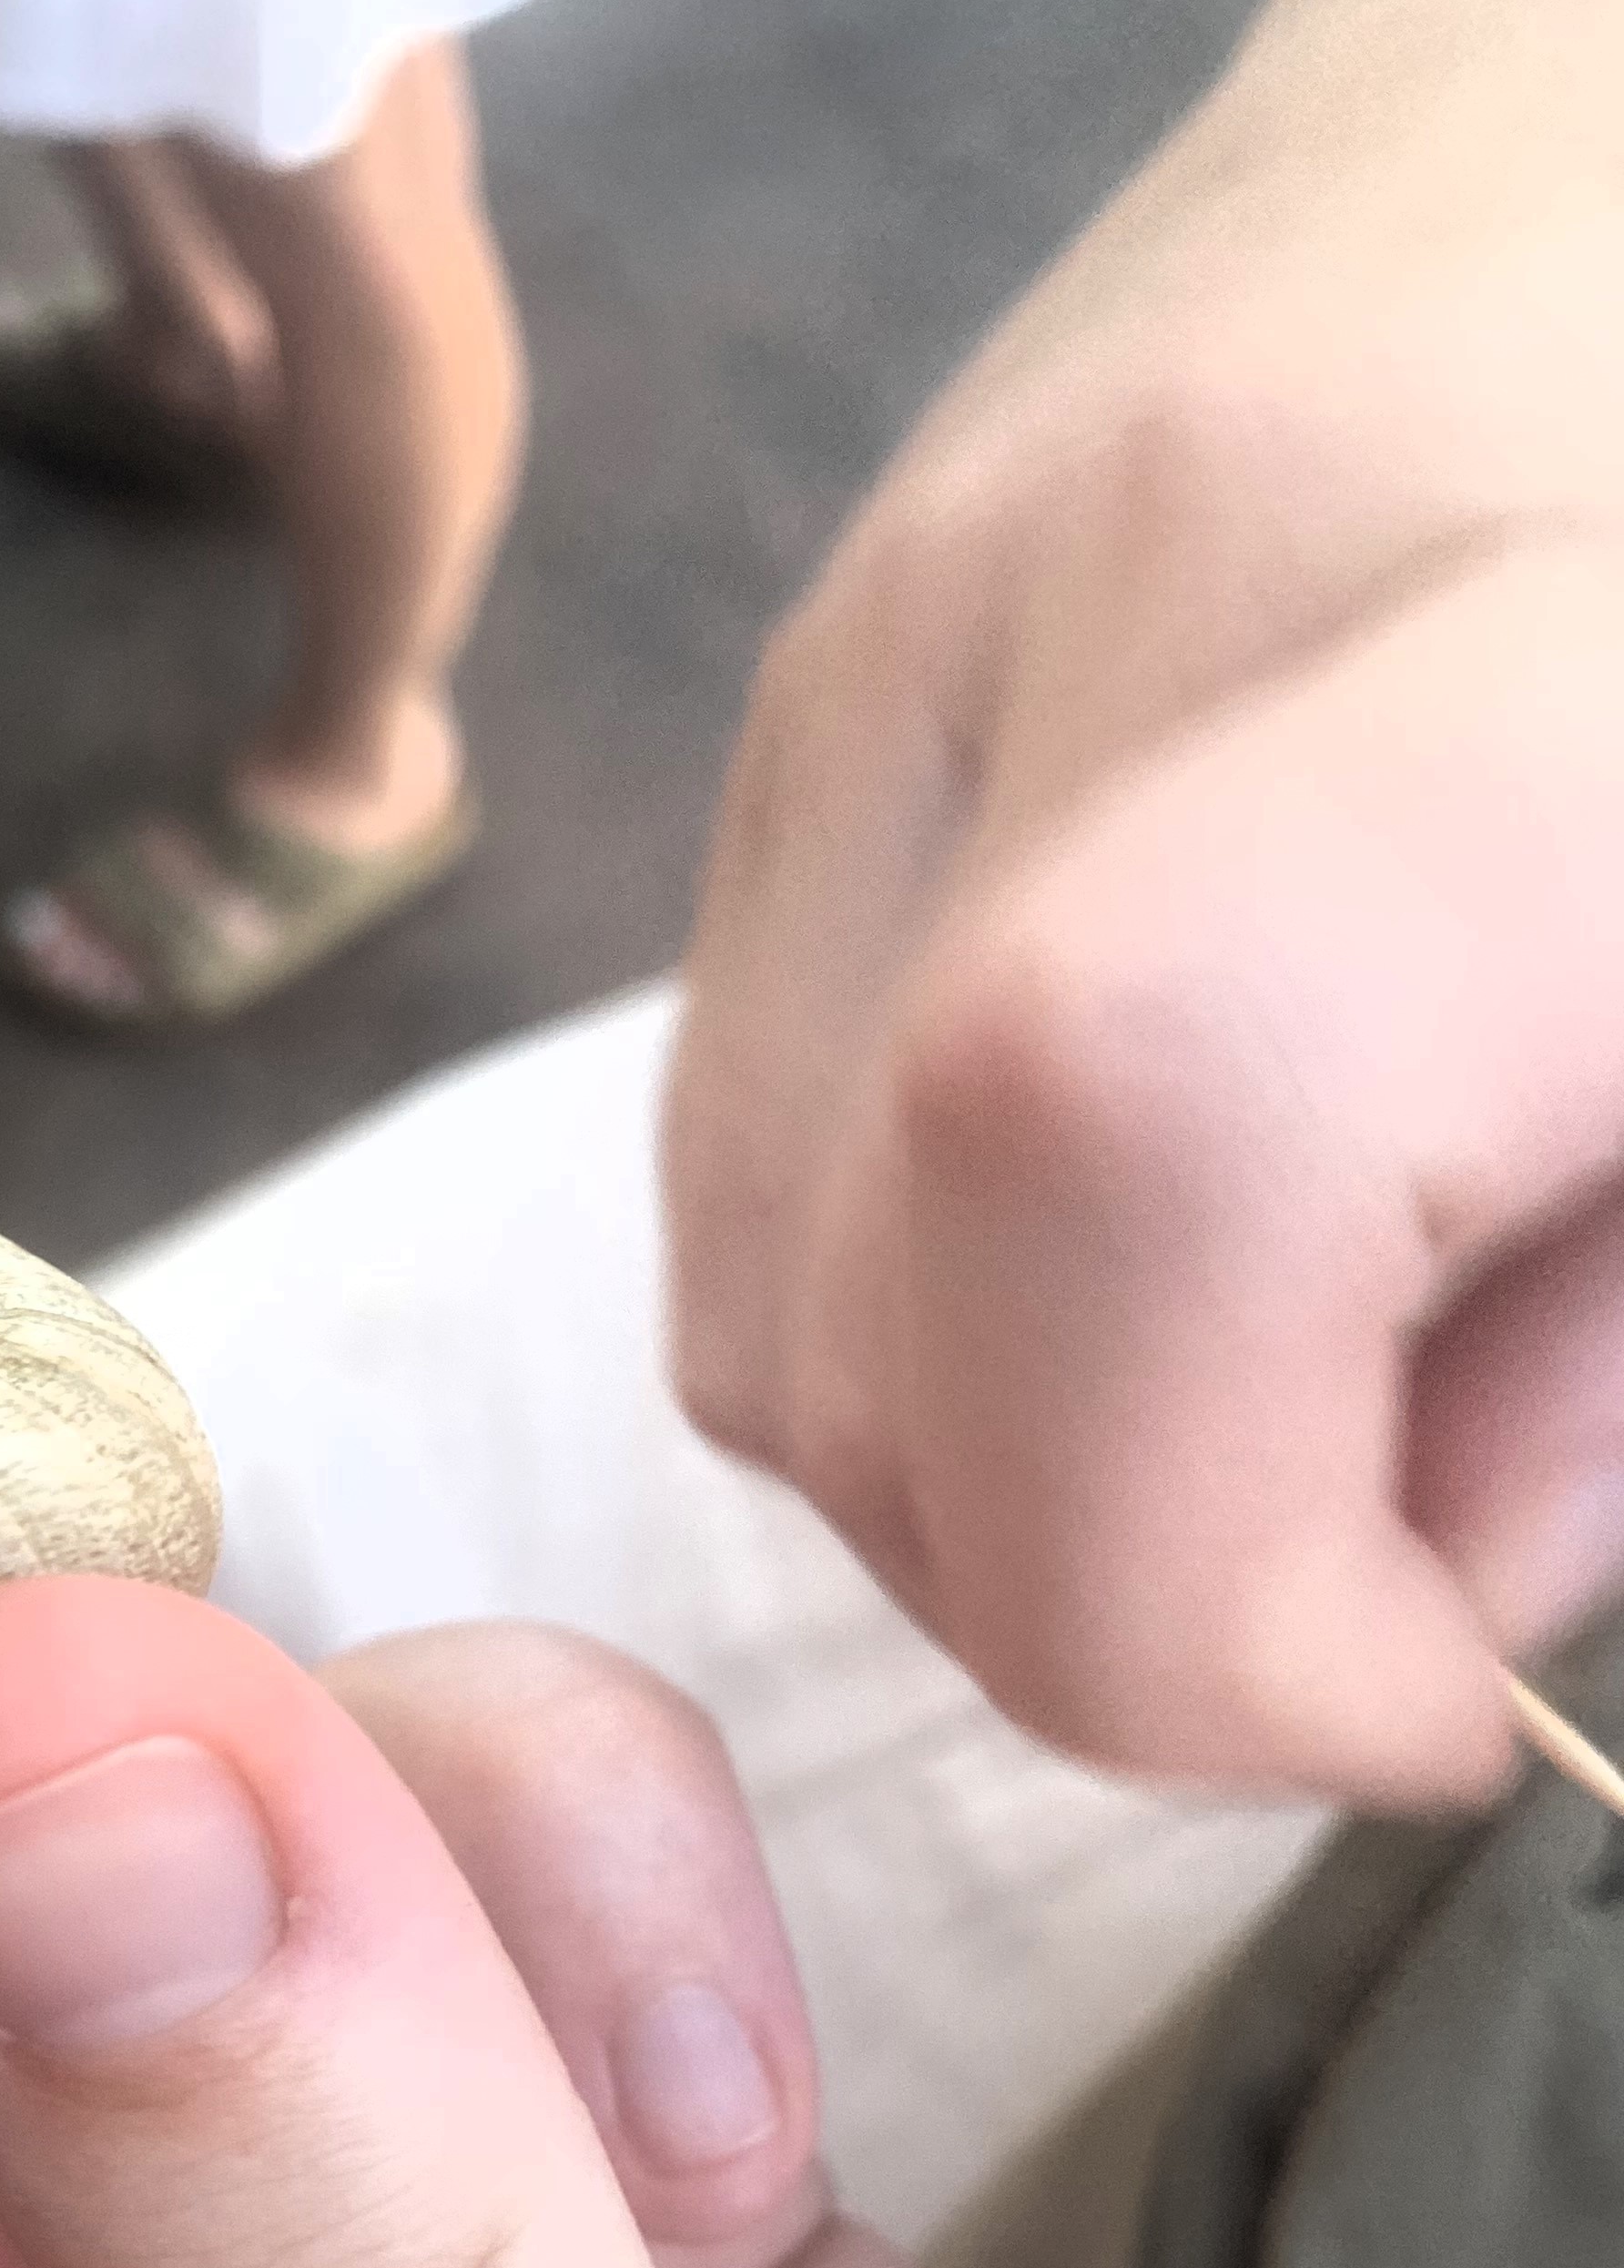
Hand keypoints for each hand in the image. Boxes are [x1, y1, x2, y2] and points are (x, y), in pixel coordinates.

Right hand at [666, 0, 1623, 1801]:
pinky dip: (916, 1320)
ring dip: (999, 1477)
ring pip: (751, 1319)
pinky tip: (1138, 1229)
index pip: (1123, 1137)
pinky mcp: (802, 692)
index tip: (1427, 1679)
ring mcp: (898, 632)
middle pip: (869, 1338)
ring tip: (1272, 1370)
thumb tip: (1387, 1602)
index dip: (1207, 1567)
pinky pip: (740, 1178)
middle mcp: (1126, 587)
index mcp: (1526, 625)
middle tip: (1386, 1544)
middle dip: (1114, 1595)